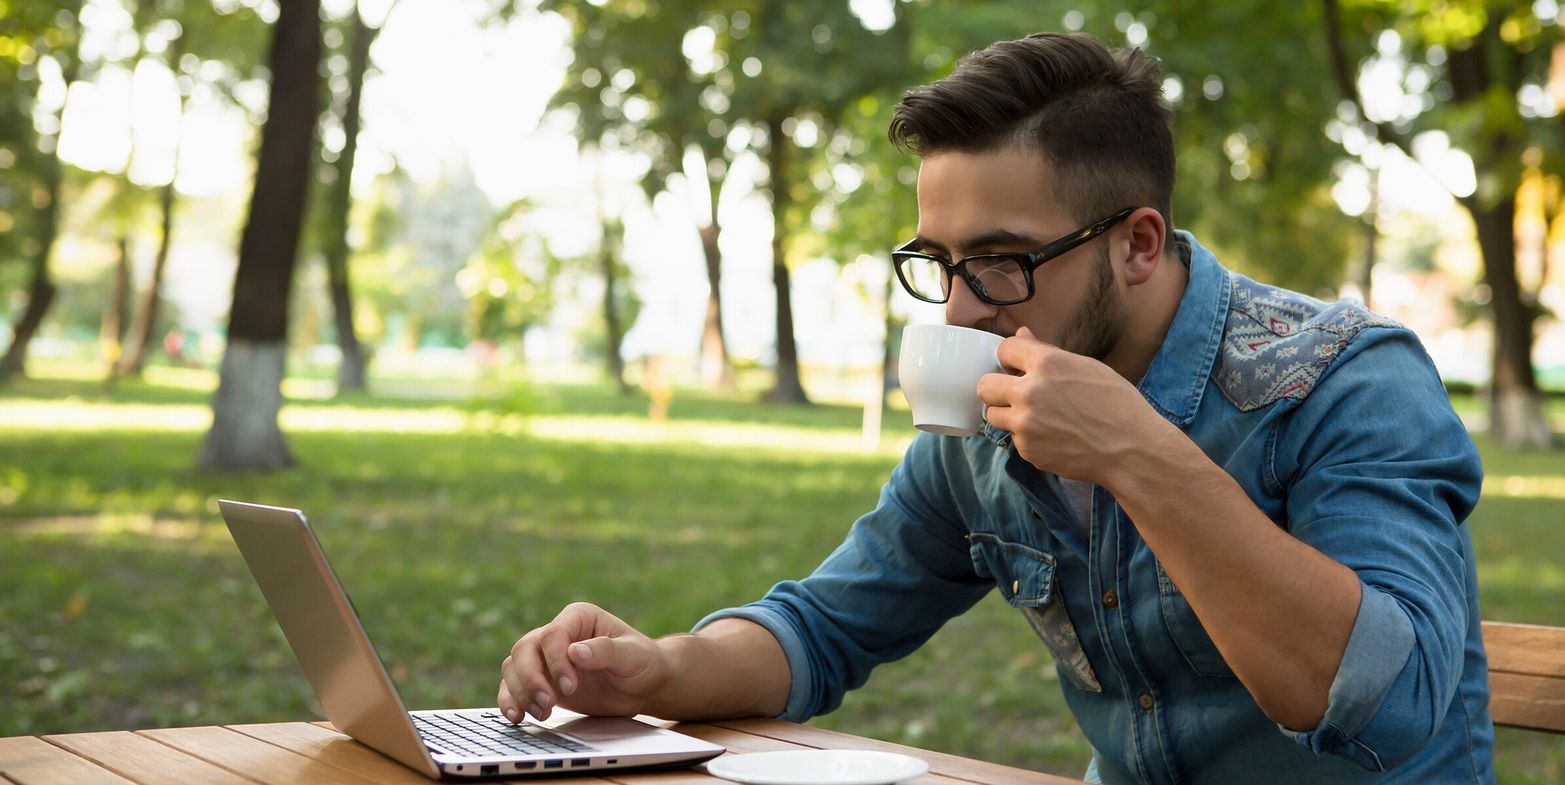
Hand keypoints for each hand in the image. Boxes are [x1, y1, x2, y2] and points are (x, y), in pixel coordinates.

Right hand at [498, 602, 667, 722]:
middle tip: (547, 704)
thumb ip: (606, 651)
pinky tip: (517, 716)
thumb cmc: (643, 663)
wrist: (644, 685)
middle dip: (531, 679)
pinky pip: (514, 686)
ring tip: (539, 713)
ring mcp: (546, 658)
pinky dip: (511, 701)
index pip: (553, 635)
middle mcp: (557, 634)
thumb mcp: (633, 655)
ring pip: (514, 667)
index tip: (569, 686)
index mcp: (578, 617)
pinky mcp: (542, 680)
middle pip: (525, 649)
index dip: (555, 661)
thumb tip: (575, 651)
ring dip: (520, 692)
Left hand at [976, 327, 1165, 483]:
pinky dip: (1028, 438)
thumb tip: (1022, 335)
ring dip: (1008, 414)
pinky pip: (1014, 439)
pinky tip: (1053, 437)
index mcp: (1047, 364)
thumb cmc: (1118, 405)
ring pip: (993, 415)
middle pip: (985, 385)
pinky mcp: (1028, 451)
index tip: (1017, 365)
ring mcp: (1026, 424)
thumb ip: (1047, 352)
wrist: (1133, 450)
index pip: (1004, 349)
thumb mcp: (1087, 367)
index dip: (1011, 357)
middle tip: (1014, 393)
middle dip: (997, 387)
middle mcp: (1030, 392)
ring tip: (1036, 417)